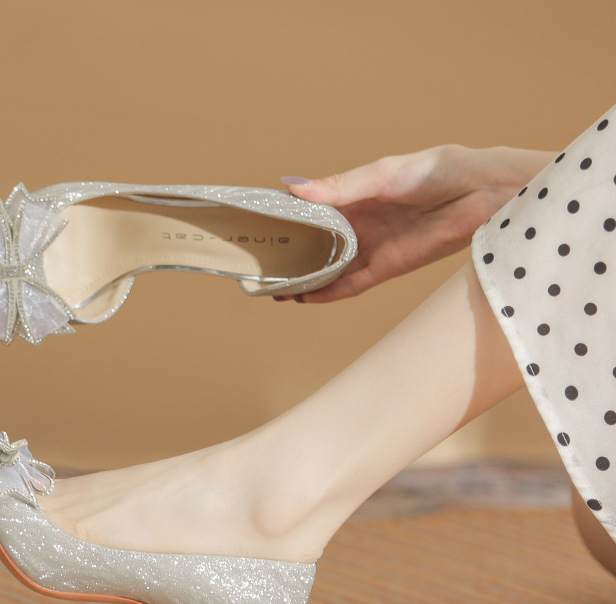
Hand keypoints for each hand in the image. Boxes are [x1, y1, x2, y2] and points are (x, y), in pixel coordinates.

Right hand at [282, 145, 553, 301]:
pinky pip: (350, 285)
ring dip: (304, 280)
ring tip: (275, 289)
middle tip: (259, 266)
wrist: (481, 195)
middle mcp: (357, 224)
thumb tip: (293, 187)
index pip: (308, 211)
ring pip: (328, 269)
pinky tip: (305, 299)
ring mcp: (370, 248)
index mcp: (351, 196)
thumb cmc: (436, 172)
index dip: (283, 221)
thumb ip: (339, 186)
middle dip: (289, 256)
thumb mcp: (381, 174)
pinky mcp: (386, 268)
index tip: (254, 229)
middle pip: (314, 244)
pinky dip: (328, 293)